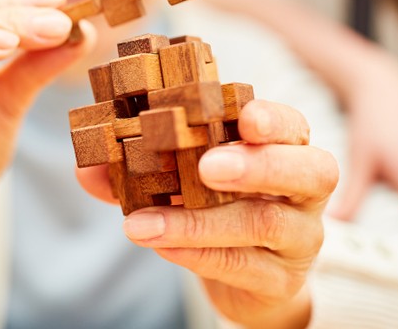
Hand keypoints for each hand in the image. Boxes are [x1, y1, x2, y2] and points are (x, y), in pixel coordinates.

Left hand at [78, 100, 338, 328]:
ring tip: (144, 223)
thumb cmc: (212, 205)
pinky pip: (243, 265)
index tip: (245, 117)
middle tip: (207, 166)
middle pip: (309, 172)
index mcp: (285, 147)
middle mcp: (304, 189)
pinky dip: (197, 254)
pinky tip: (161, 246)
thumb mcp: (179, 176)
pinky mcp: (281, 280)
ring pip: (265, 224)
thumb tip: (88, 167)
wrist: (243, 275)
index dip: (274, 120)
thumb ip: (137, 165)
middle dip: (256, 165)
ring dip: (199, 222)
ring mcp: (300, 237)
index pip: (293, 125)